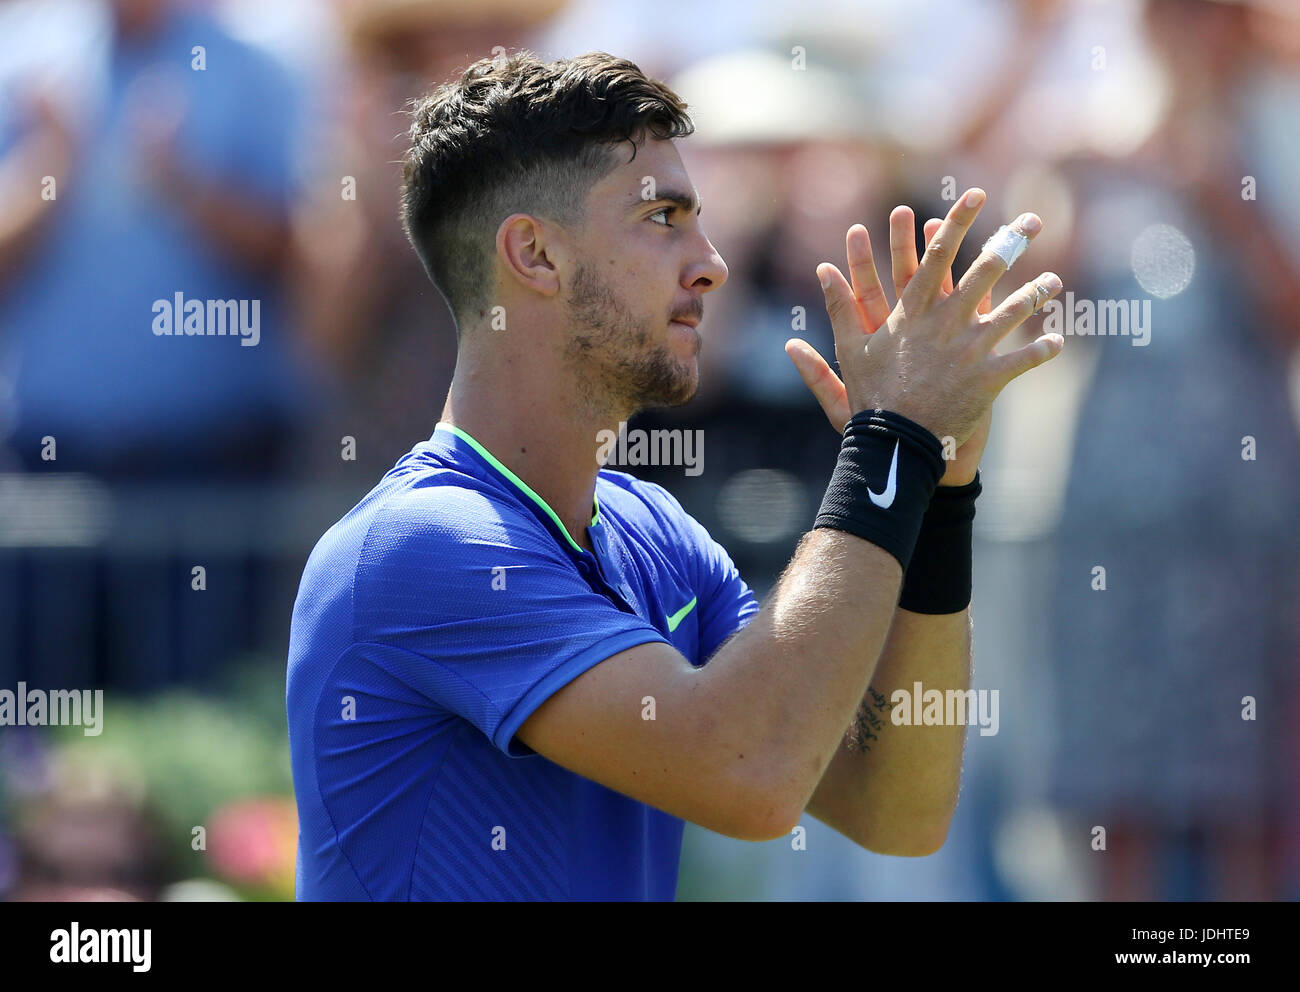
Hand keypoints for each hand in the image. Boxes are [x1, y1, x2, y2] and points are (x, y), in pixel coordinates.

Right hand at [786, 188, 1062, 456]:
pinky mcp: (989, 379)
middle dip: (1011, 243)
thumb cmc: (872, 396)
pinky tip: (1057, 342)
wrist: (896, 442)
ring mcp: (972, 349)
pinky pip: (1023, 360)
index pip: (937, 256)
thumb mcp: (850, 348)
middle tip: (1033, 220)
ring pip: (1012, 312)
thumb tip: (822, 270)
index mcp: (914, 311)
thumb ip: (839, 307)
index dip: (957, 223)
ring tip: (1054, 281)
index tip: (973, 195)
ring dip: (1035, 294)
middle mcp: (947, 322)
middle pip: (985, 272)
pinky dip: (1041, 352)